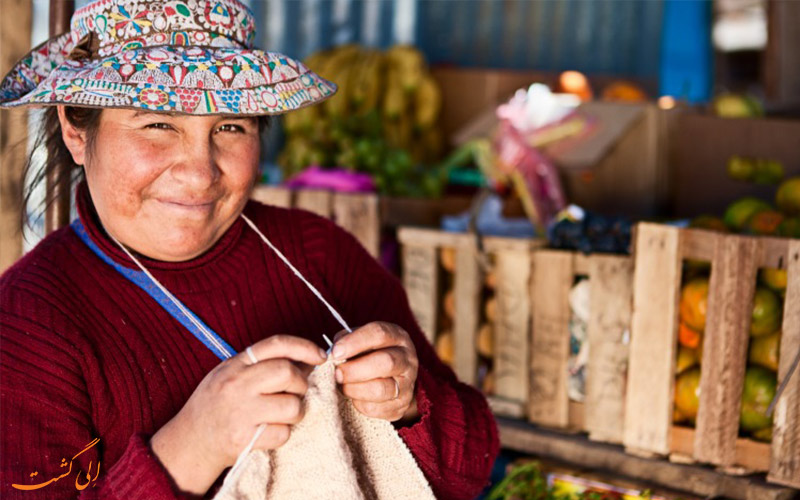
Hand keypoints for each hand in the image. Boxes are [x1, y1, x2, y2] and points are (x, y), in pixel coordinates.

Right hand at [151, 335, 326, 494]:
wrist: (189, 442)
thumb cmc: (215, 405)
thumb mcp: (230, 374)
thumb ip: (261, 364)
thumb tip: (306, 361)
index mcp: (235, 364)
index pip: (277, 344)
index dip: (305, 347)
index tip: (320, 356)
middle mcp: (237, 384)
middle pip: (288, 373)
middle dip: (300, 385)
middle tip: (294, 393)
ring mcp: (240, 412)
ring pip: (292, 406)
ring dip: (295, 412)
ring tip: (280, 415)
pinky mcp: (244, 439)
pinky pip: (283, 433)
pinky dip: (282, 434)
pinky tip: (268, 432)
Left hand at [332, 322, 418, 421]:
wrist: (394, 379)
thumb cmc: (372, 354)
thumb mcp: (363, 340)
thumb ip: (348, 340)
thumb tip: (333, 353)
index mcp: (397, 337)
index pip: (379, 333)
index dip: (355, 342)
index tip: (335, 352)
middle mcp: (407, 359)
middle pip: (385, 362)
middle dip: (355, 369)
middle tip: (337, 374)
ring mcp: (408, 383)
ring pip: (381, 389)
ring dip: (355, 389)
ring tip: (343, 386)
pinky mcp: (402, 405)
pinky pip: (377, 408)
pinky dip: (360, 404)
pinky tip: (354, 397)